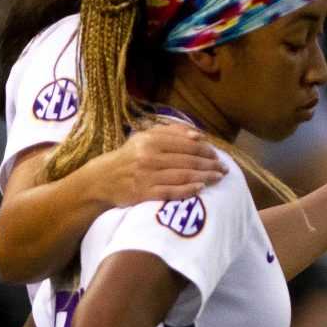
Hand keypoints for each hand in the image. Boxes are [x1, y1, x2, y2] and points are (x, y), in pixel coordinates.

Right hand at [101, 124, 226, 207]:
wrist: (101, 179)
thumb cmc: (130, 157)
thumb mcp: (145, 138)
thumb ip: (171, 132)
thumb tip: (198, 134)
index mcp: (150, 141)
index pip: (187, 144)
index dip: (205, 150)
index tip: (217, 155)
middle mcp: (148, 157)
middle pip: (188, 160)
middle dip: (210, 164)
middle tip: (225, 168)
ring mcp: (146, 176)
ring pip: (183, 175)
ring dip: (205, 176)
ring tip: (219, 177)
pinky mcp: (143, 193)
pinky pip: (170, 192)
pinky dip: (187, 190)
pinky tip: (200, 188)